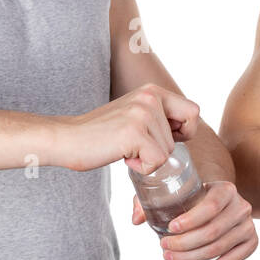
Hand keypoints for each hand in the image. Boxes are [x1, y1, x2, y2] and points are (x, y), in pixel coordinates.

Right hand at [56, 83, 198, 172]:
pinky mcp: (134, 133)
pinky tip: (122, 156)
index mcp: (152, 91)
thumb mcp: (134, 114)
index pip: (193, 111)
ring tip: (124, 149)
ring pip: (169, 151)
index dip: (185, 130)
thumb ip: (157, 116)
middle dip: (167, 147)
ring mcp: (143, 113)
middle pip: (185, 134)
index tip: (162, 137)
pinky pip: (156, 162)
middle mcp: (150, 97)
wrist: (67, 139)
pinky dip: (141, 168)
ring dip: (148, 158)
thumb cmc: (100, 134)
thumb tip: (187, 129)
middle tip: (141, 146)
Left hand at [131, 180, 256, 259]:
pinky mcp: (251, 243)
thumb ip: (152, 200)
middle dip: (184, 244)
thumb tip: (135, 219)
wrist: (222, 203)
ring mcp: (248, 226)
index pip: (210, 206)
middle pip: (212, 232)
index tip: (169, 228)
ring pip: (219, 248)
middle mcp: (241, 207)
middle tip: (163, 247)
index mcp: (226, 189)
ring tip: (171, 257)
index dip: (190, 220)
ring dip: (192, 257)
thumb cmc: (196, 197)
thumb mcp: (178, 192)